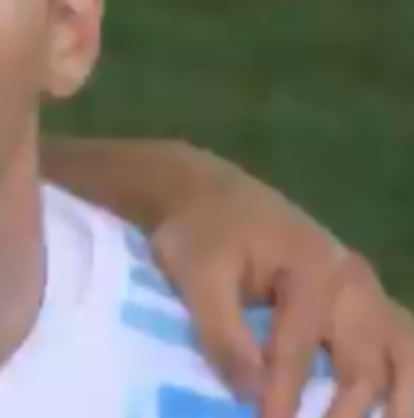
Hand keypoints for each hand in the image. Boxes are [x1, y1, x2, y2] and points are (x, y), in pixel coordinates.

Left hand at [148, 154, 413, 417]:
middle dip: (344, 412)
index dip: (283, 398)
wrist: (205, 193)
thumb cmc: (198, 233)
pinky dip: (403, 378)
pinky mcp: (361, 298)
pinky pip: (398, 342)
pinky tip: (395, 408)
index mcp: (312, 270)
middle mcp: (351, 280)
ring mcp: (363, 288)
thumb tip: (250, 392)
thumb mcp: (197, 278)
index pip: (298, 351)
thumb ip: (222, 334)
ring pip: (400, 353)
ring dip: (396, 400)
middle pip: (362, 362)